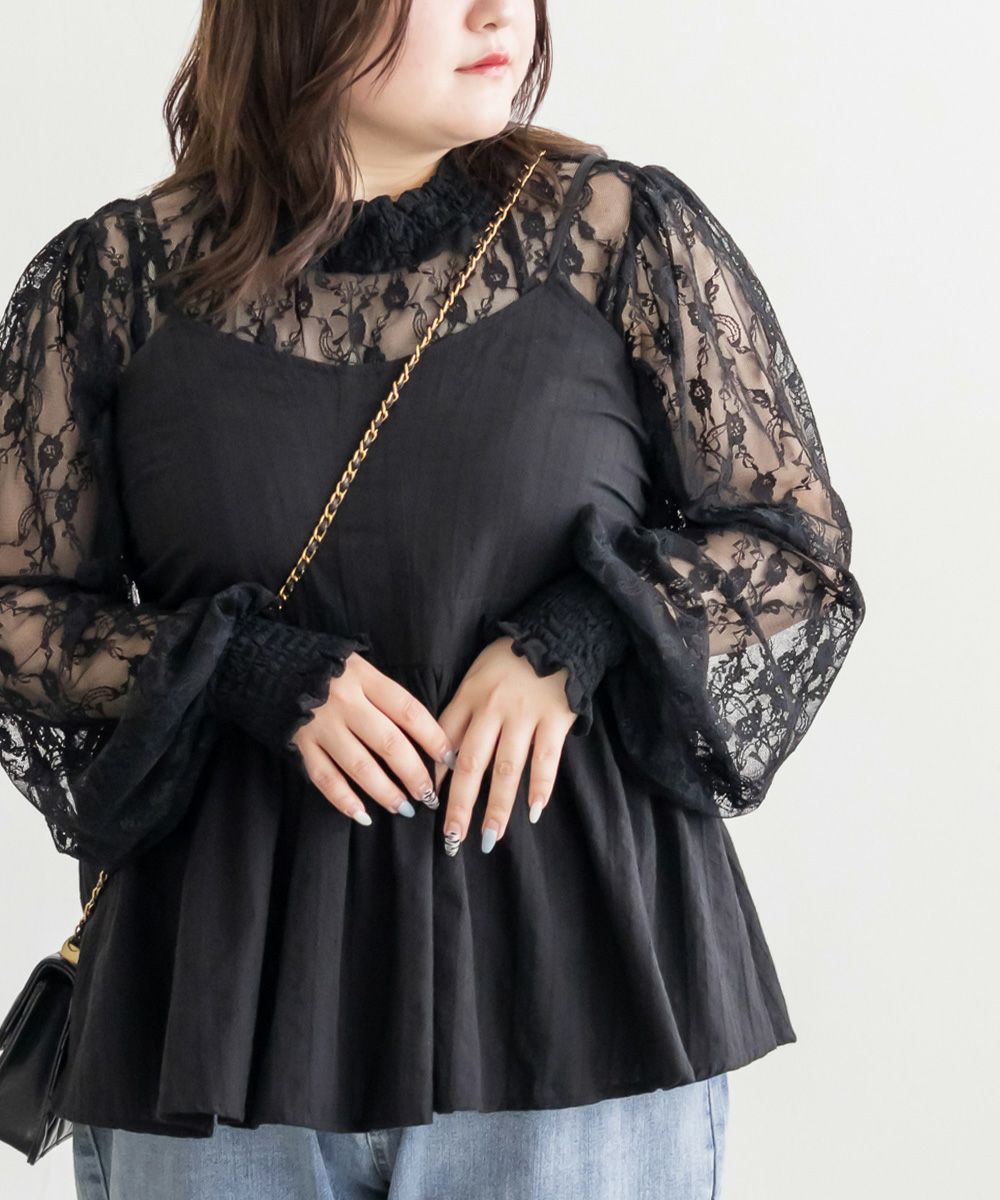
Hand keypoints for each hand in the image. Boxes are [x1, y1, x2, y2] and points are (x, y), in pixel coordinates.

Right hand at [291, 652, 454, 824]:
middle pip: (388, 743)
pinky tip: (362, 814)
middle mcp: (345, 702)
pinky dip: (343, 799)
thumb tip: (423, 731)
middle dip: (413, 773)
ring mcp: (321, 724)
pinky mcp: (300, 742)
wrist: (267, 661)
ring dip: (384, 792)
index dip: (432, 737)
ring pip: (359, 765)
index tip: (449, 759)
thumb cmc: (325, 666)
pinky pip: (324, 777)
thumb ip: (384, 694)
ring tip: (403, 808)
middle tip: (429, 795)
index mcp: (365, 678)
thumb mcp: (358, 666)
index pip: (408, 711)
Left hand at [432, 635, 576, 855]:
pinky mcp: (556, 719)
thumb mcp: (475, 677)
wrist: (556, 632)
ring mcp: (526, 715)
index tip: (428, 804)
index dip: (435, 774)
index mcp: (470, 696)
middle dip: (461, 804)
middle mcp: (494, 709)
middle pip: (472, 763)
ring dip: (498, 806)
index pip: (446, 741)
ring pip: (508, 769)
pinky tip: (534, 811)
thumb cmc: (509, 659)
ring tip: (490, 836)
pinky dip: (541, 786)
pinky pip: (547, 759)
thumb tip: (443, 760)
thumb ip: (460, 713)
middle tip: (452, 839)